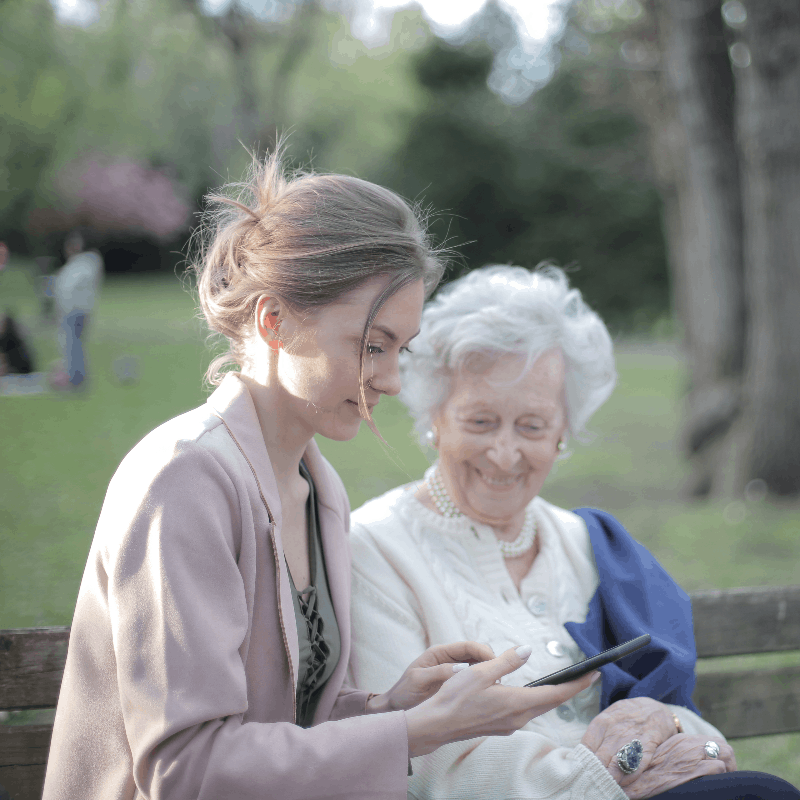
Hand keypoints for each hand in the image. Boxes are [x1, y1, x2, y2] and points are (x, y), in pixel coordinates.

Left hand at [367, 641, 495, 713]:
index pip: (467, 647)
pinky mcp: (455, 687)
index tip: (495, 663)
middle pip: (477, 655)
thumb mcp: (418, 680)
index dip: (483, 652)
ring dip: (488, 675)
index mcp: (440, 653)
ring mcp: (453, 673)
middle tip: (500, 678)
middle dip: (490, 663)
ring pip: (478, 669)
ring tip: (497, 687)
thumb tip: (461, 668)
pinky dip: (483, 686)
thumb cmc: (404, 693)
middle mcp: (449, 660)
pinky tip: (489, 695)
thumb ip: (438, 672)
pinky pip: (473, 683)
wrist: (395, 709)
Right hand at [405, 645, 599, 757]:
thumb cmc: (456, 697)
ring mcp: (509, 724)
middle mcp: (518, 717)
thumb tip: (526, 650)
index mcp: (517, 703)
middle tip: (584, 676)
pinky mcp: (500, 725)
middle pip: (551, 702)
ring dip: (551, 695)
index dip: (578, 684)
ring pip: (537, 708)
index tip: (594, 674)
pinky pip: (524, 711)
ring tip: (561, 683)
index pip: (556, 694)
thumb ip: (506, 661)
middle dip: (569, 689)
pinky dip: (534, 700)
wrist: (437, 724)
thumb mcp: (481, 671)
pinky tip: (528, 693)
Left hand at [581, 698, 679, 783]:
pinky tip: (623, 785)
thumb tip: (580, 755)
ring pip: (616, 763)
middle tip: (590, 784)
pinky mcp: (648, 744)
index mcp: (602, 723)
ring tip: (604, 787)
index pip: (587, 747)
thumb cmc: (625, 717)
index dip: (583, 762)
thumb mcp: (608, 718)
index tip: (581, 772)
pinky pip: (637, 764)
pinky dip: (629, 777)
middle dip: (595, 772)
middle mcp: (615, 730)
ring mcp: (632, 737)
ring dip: (610, 777)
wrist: (654, 709)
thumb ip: (596, 735)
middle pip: (600, 758)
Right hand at [619, 734, 736, 798]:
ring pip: (725, 754)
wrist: (636, 781)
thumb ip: (678, 754)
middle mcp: (688, 745)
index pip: (712, 741)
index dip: (719, 756)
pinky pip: (718, 768)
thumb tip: (694, 761)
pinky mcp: (693, 770)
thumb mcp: (663, 757)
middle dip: (729, 762)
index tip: (719, 768)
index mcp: (681, 740)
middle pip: (723, 746)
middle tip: (726, 777)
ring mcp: (691, 757)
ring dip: (728, 769)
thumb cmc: (647, 773)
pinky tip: (713, 783)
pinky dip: (720, 776)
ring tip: (722, 781)